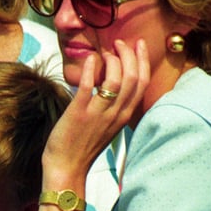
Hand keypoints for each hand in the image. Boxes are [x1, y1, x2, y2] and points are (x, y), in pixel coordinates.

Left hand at [42, 39, 149, 187]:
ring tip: (104, 52)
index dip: (143, 60)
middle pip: (132, 77)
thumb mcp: (107, 126)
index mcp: (124, 116)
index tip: (139, 45)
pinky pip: (89, 86)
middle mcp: (115, 114)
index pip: (142, 83)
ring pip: (116, 80)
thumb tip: (110, 81)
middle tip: (118, 43)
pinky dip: (90, 69)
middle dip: (128, 54)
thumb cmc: (84, 146)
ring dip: (112, 60)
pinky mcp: (79, 113)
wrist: (67, 167)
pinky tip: (89, 59)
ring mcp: (98, 114)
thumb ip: (113, 106)